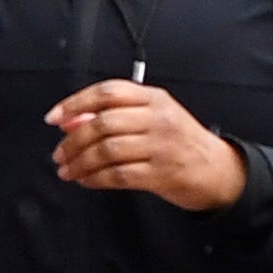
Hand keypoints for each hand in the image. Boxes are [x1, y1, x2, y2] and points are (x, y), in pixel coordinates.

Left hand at [46, 78, 249, 211]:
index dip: (75, 103)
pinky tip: (86, 180)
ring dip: (81, 162)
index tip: (54, 118)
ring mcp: (161, 146)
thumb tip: (70, 121)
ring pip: (108, 150)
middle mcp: (158, 118)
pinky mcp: (162, 173)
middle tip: (59, 153)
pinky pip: (119, 175)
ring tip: (68, 170)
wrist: (217, 170)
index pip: (107, 92)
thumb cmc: (179, 142)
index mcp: (153, 98)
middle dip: (73, 140)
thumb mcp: (151, 119)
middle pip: (103, 122)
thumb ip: (112, 116)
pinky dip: (96, 179)